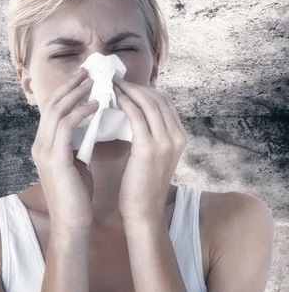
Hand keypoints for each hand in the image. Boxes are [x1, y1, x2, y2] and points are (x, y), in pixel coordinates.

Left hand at [112, 75, 188, 222]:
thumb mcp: (152, 158)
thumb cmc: (142, 187)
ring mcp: (166, 141)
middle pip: (159, 98)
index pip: (165, 102)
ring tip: (111, 85)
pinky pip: (136, 115)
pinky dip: (124, 103)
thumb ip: (149, 136)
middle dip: (136, 85)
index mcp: (180, 138)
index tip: (126, 84)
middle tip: (115, 79)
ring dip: (128, 90)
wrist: (143, 212)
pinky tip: (112, 99)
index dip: (145, 90)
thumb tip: (133, 116)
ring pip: (148, 102)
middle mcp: (177, 136)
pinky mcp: (149, 148)